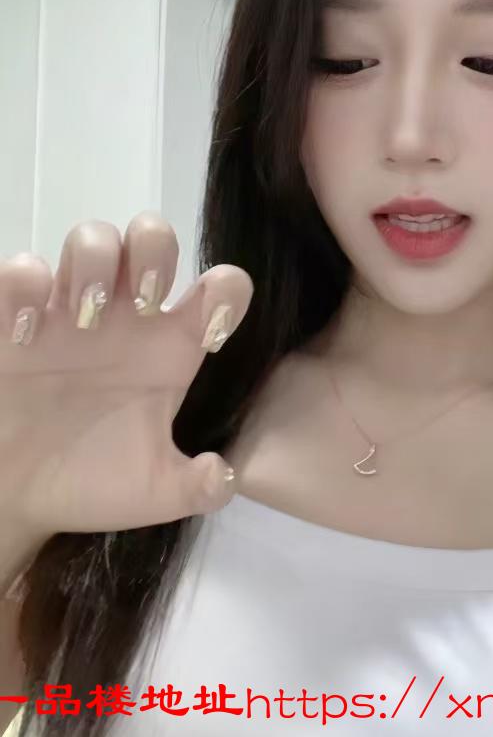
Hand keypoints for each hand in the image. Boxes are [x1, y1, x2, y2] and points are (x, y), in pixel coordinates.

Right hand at [0, 211, 252, 536]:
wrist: (14, 499)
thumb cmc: (89, 481)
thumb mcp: (153, 492)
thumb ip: (199, 487)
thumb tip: (224, 472)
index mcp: (170, 346)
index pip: (219, 288)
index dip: (227, 291)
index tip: (212, 329)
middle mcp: (125, 316)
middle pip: (150, 237)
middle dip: (153, 251)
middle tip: (142, 301)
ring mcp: (69, 310)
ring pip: (92, 237)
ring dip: (94, 259)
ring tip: (85, 314)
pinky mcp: (13, 318)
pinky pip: (22, 271)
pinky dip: (24, 285)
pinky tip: (25, 333)